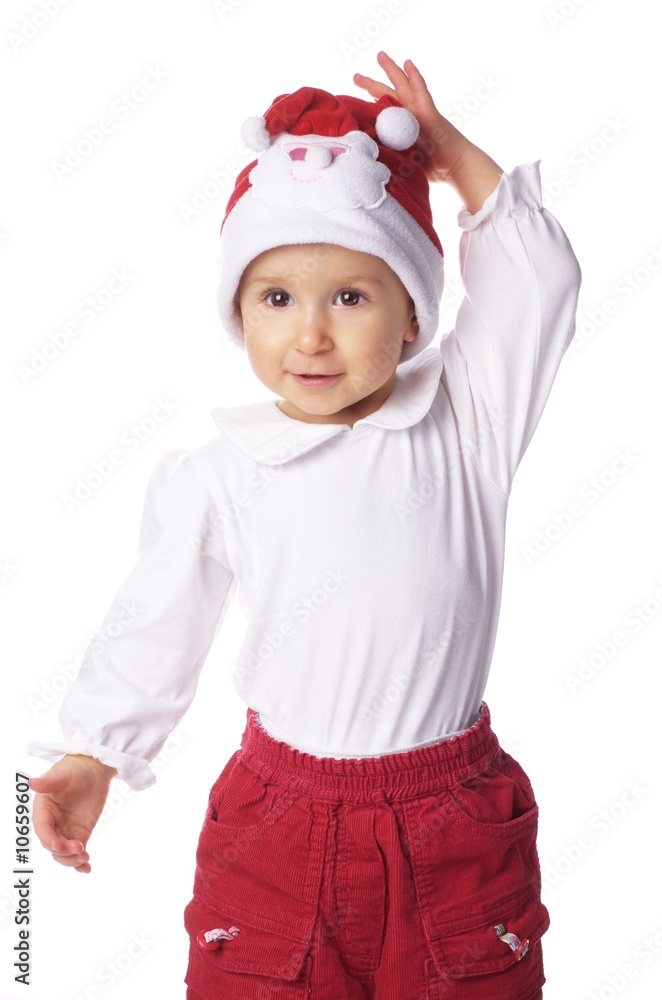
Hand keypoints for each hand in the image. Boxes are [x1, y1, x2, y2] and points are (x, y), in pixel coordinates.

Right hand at [29, 755, 116, 873]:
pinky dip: (80, 862)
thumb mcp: (62, 774)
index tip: (60, 844)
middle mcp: (52, 823)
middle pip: (52, 845)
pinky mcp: (79, 833)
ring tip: (85, 858)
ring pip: (62, 853)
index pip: (42, 830)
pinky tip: (86, 868)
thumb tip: (33, 782)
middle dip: (63, 851)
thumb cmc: (74, 769)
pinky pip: (76, 852)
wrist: (94, 769)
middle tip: (80, 848)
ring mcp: (65, 830)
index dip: (49, 839)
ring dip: (71, 860)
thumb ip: (49, 782)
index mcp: (43, 810)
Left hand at [354, 51, 502, 212]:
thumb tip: (371, 161)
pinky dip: (415, 78)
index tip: (352, 102)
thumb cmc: (434, 169)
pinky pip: (421, 91)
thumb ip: (391, 156)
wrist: (457, 167)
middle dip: (371, 84)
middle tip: (355, 76)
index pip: (383, 111)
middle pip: (388, 94)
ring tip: (380, 56)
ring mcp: (420, 113)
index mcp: (403, 126)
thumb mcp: (404, 162)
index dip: (369, 104)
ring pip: (403, 86)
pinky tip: (408, 63)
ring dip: (392, 70)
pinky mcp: (431, 114)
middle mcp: (411, 115)